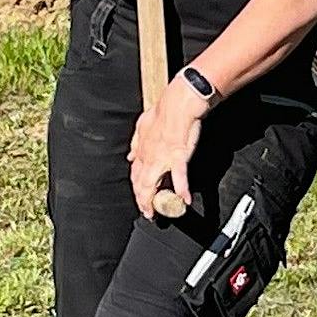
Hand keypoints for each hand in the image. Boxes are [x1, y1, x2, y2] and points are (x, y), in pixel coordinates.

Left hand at [129, 80, 204, 215]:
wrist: (179, 103)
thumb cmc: (165, 111)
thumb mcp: (143, 126)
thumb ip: (136, 143)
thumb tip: (131, 155)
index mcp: (142, 150)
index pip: (135, 175)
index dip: (136, 189)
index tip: (140, 198)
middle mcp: (149, 156)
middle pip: (141, 184)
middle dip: (142, 201)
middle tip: (148, 212)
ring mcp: (162, 158)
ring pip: (153, 185)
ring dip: (154, 201)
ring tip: (159, 213)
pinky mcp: (178, 156)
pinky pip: (179, 178)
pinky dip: (181, 190)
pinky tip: (185, 200)